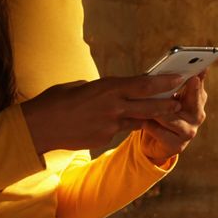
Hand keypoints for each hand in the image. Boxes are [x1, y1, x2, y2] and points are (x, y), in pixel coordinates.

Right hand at [20, 75, 183, 154]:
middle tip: (178, 102)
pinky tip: (104, 123)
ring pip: (136, 121)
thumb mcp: (82, 86)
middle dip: (166, 104)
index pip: (144, 84)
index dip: (164, 82)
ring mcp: (109, 126)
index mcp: (108, 88)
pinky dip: (116, 126)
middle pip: (149, 107)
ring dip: (145, 117)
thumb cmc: (57, 100)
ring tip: (155, 113)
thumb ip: (104, 89)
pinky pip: (116, 131)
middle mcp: (113, 107)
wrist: (39, 127)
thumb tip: (116, 91)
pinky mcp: (103, 139)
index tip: (179, 77)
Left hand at [140, 72, 207, 165]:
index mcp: (197, 99)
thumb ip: (170, 84)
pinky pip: (162, 133)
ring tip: (147, 103)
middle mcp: (198, 115)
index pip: (199, 85)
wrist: (154, 139)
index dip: (199, 77)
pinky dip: (151, 126)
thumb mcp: (166, 95)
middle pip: (195, 100)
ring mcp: (190, 131)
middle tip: (190, 79)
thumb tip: (166, 70)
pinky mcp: (178, 145)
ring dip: (159, 111)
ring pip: (173, 117)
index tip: (199, 69)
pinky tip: (143, 122)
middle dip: (192, 89)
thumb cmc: (160, 110)